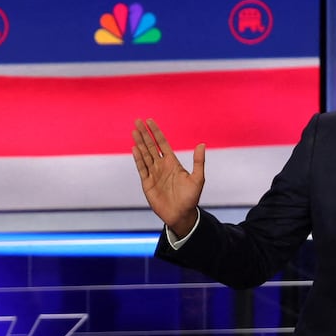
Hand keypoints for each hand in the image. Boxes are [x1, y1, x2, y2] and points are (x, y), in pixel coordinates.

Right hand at [131, 118, 204, 235]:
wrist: (181, 215)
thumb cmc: (191, 198)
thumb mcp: (198, 178)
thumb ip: (198, 162)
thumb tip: (202, 144)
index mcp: (172, 162)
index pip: (162, 143)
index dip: (156, 132)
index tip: (150, 121)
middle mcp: (161, 166)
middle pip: (151, 146)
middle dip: (144, 134)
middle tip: (137, 121)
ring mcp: (153, 174)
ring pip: (144, 155)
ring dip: (139, 143)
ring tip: (134, 131)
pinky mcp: (147, 183)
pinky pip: (141, 168)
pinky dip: (138, 158)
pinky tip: (134, 148)